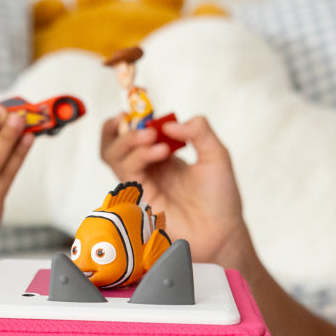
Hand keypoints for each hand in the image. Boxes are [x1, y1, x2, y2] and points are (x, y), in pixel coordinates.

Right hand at [99, 114, 248, 265]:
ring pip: (113, 155)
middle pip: (114, 143)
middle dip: (121, 127)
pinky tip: (162, 151)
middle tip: (139, 121)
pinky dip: (140, 156)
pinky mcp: (140, 199)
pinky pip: (127, 172)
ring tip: (152, 136)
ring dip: (129, 140)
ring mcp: (142, 184)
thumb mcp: (216, 154)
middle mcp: (148, 170)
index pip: (136, 132)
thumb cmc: (220, 199)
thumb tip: (171, 124)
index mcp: (162, 158)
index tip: (144, 104)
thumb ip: (199, 131)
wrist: (222, 231)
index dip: (136, 116)